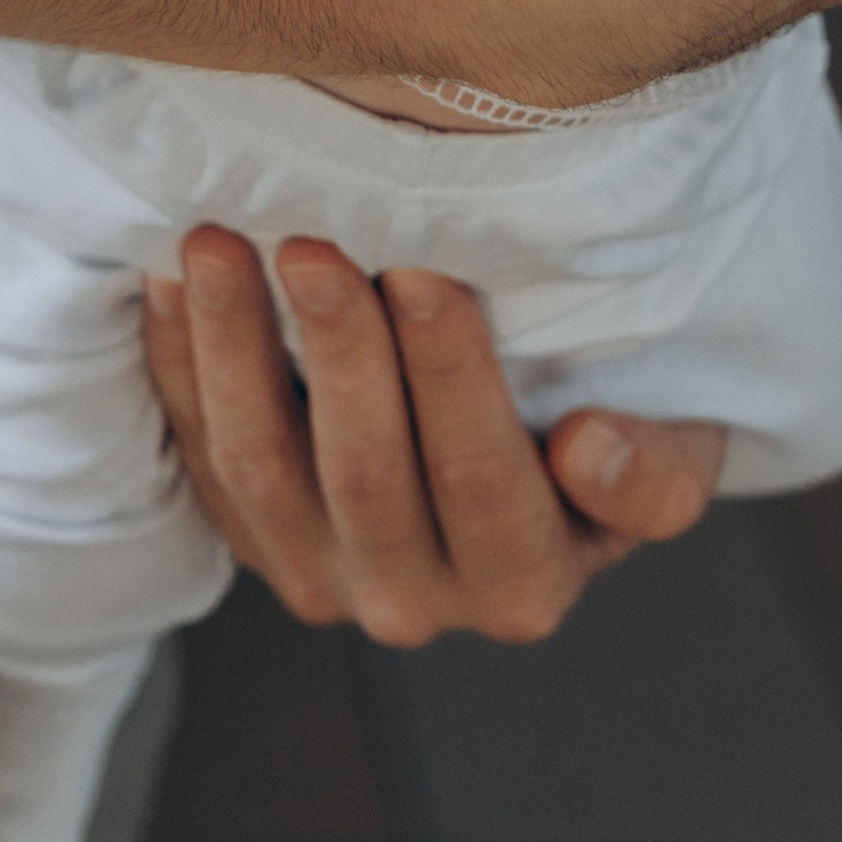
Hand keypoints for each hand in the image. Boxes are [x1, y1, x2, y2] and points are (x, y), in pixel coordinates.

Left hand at [145, 224, 723, 645]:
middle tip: (310, 241)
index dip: (452, 380)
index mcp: (523, 584)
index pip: (481, 479)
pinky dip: (177, 365)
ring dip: (232, 349)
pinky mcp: (247, 536)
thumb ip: (654, 474)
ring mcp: (318, 574)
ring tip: (217, 244)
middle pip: (363, 473)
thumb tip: (592, 451)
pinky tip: (169, 278)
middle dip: (333, 349)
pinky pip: (199, 454)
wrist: (531, 462)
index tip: (429, 273)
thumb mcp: (672, 451)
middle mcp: (412, 600)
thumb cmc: (606, 427)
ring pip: (260, 468)